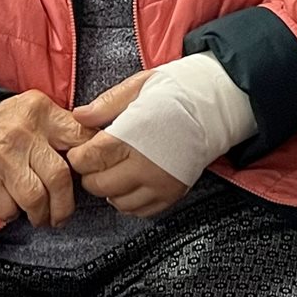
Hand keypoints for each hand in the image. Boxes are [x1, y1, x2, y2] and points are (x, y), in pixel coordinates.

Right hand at [0, 90, 92, 226]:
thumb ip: (58, 127)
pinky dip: (12, 214)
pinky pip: (9, 209)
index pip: (81, 136)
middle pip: (60, 177)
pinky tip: (10, 206)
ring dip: (40, 215)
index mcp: (40, 111)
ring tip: (39, 216)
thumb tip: (93, 151)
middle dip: (64, 204)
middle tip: (61, 214)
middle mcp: (22, 132)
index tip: (89, 178)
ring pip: (36, 198)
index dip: (90, 163)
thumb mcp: (29, 113)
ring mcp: (1, 156)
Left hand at [69, 70, 188, 218]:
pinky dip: (128, 199)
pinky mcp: (172, 194)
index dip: (78, 156)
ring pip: (116, 201)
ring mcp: (161, 183)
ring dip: (109, 188)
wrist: (218, 105)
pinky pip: (138, 210)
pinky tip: (131, 181)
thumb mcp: (140, 85)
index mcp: (135, 134)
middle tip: (96, 158)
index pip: (90, 159)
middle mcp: (147, 165)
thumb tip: (78, 117)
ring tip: (115, 168)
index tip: (81, 149)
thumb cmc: (178, 91)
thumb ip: (107, 103)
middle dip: (91, 172)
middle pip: (99, 184)